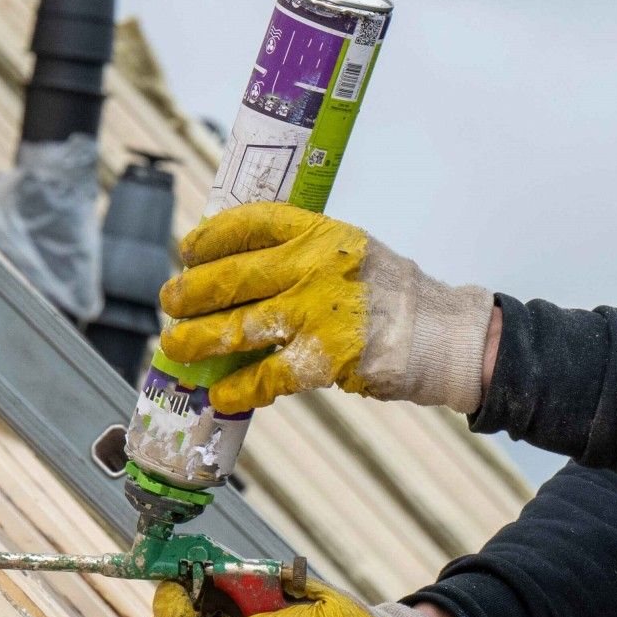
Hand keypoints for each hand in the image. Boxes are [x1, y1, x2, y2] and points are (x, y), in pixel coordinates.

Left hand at [156, 205, 491, 413]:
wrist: (445, 335)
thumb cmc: (395, 295)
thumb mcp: (353, 252)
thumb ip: (305, 255)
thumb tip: (242, 267)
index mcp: (321, 234)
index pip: (250, 223)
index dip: (209, 236)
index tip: (187, 250)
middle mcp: (314, 267)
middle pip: (229, 276)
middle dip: (189, 292)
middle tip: (171, 302)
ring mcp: (316, 314)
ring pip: (236, 326)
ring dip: (197, 339)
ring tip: (176, 346)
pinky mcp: (323, 359)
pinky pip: (264, 375)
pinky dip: (238, 388)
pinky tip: (222, 393)